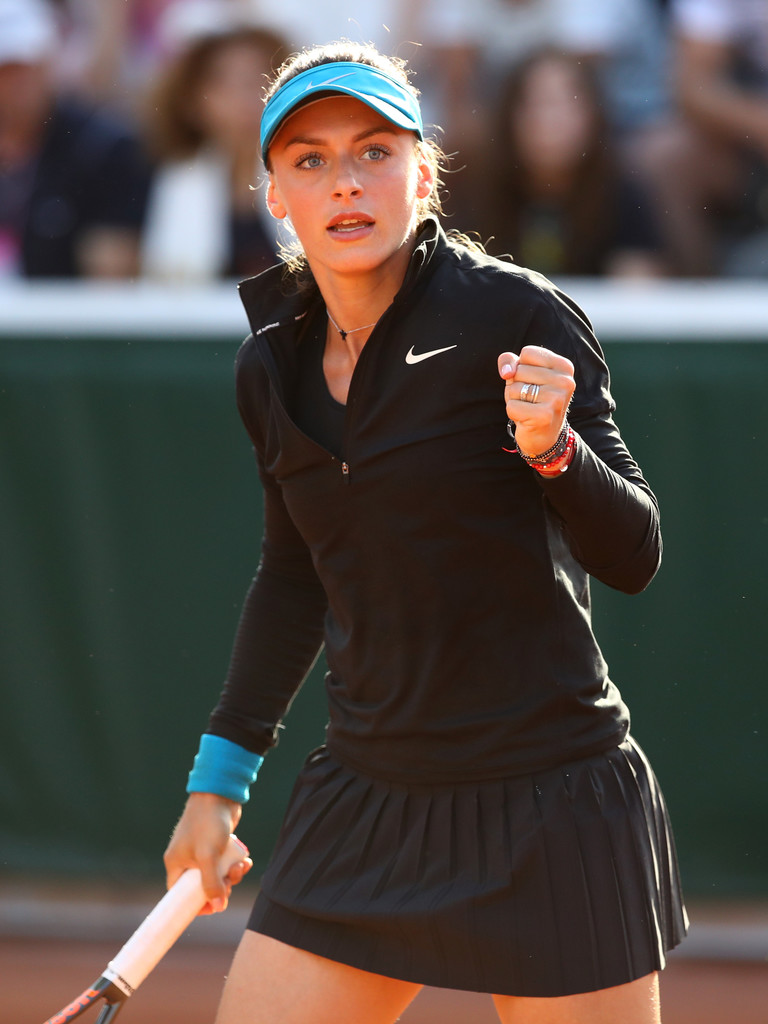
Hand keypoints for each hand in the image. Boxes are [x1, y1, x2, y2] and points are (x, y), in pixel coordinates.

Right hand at [164, 793, 250, 914]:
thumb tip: (218, 906)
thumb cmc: (208, 823)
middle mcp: (187, 858)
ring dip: (232, 875)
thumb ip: (211, 883)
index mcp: (176, 863)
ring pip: (217, 875)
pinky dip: (235, 864)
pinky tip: (245, 860)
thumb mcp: (208, 856)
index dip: (195, 904)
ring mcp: (202, 851)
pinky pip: (224, 863)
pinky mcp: (216, 845)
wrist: (220, 794)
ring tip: (241, 865)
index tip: (212, 909)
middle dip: (220, 887)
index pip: (179, 894)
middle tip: (231, 882)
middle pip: (202, 886)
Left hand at [498, 346, 574, 457]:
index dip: (521, 367)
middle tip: (530, 398)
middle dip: (517, 385)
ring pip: (514, 388)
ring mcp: (556, 398)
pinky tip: (526, 418)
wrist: (543, 436)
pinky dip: (513, 413)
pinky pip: (512, 406)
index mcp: (564, 366)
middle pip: (519, 370)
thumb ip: (510, 361)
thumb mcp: (521, 375)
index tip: (533, 381)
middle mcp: (565, 381)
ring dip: (514, 399)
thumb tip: (507, 372)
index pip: (527, 353)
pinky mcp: (544, 416)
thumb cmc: (532, 399)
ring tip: (528, 407)